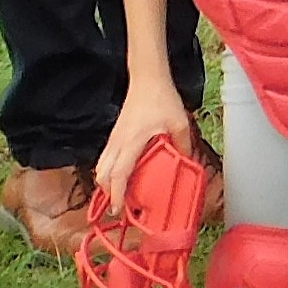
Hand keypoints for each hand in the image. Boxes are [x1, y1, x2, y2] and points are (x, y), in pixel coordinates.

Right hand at [93, 78, 192, 207]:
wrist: (148, 78)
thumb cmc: (161, 98)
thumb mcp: (179, 123)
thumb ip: (183, 145)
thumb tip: (187, 164)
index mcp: (132, 142)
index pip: (119, 174)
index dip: (117, 195)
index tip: (119, 210)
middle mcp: (118, 142)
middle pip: (102, 174)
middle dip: (107, 193)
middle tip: (119, 207)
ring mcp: (114, 137)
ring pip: (100, 166)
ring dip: (106, 183)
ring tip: (118, 195)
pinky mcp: (115, 134)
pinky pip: (105, 158)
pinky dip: (108, 171)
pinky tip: (120, 175)